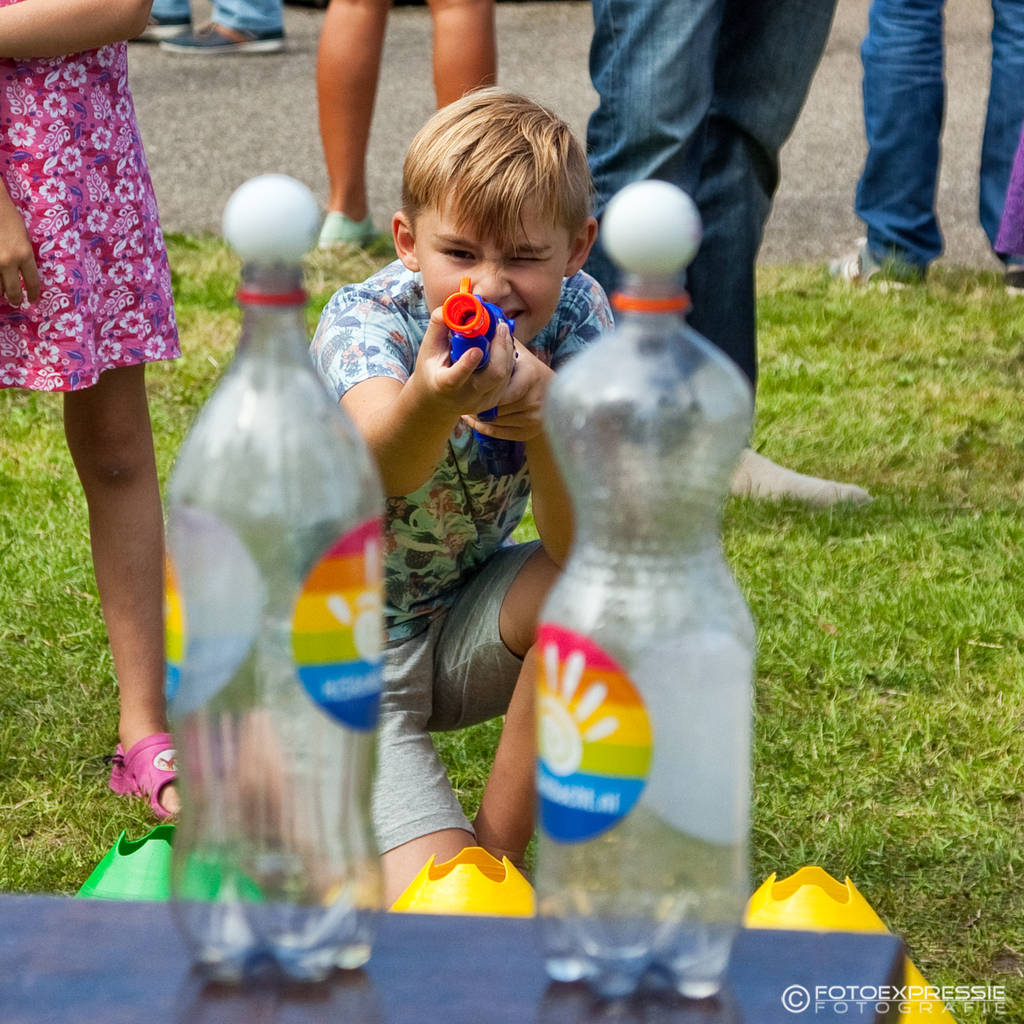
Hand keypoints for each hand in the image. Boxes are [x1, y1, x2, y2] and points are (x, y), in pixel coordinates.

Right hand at [0, 184, 39, 305]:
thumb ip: (24, 254)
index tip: (33, 299)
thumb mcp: (23, 235)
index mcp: (24, 254)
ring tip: (2, 292)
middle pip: (13, 290)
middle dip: (15, 298)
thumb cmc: (7, 215)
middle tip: (15, 302)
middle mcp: (7, 261)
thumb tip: (24, 271)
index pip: (33, 282)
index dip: (34, 294)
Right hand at [411, 307, 517, 420]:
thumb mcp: (429, 348)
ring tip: (502, 331)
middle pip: (493, 375)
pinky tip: (502, 346)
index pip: (455, 378)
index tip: (476, 349)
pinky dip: (508, 358)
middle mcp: (465, 397)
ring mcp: (481, 401)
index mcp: (443, 384)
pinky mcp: (494, 401)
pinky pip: (508, 378)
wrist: (437, 402)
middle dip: (500, 348)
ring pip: (504, 375)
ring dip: (507, 350)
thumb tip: (451, 306)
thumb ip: (439, 325)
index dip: (467, 365)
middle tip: (501, 326)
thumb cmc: (432, 369)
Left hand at [461, 340, 553, 443]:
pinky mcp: (527, 432)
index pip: (498, 380)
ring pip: (492, 419)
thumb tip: (483, 325)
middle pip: (494, 403)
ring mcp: (532, 418)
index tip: (465, 379)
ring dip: (477, 414)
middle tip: (460, 395)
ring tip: (464, 406)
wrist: (557, 397)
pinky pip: (495, 432)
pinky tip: (472, 418)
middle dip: (477, 400)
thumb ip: (504, 342)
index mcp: (530, 375)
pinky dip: (481, 426)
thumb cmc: (530, 371)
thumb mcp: (520, 354)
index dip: (480, 381)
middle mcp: (534, 397)